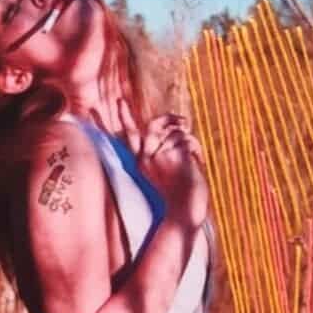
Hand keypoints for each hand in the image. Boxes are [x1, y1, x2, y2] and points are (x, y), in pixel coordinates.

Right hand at [119, 99, 207, 229]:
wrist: (184, 209)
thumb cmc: (179, 193)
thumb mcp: (166, 171)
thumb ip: (164, 150)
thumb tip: (174, 127)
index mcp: (141, 163)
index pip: (129, 136)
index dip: (122, 118)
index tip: (115, 103)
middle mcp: (146, 158)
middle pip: (153, 125)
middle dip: (166, 118)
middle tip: (172, 118)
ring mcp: (159, 156)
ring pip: (176, 131)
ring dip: (189, 141)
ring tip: (193, 159)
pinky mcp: (173, 155)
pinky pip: (188, 139)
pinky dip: (196, 148)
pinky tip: (197, 162)